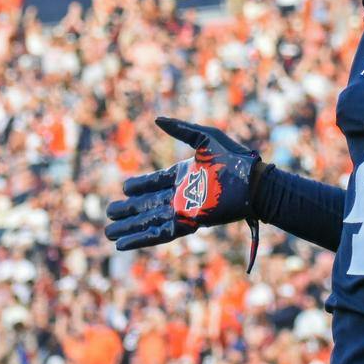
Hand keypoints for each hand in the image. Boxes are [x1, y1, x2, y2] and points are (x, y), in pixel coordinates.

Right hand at [105, 118, 264, 250]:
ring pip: (149, 221)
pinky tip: (124, 243)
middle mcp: (181, 194)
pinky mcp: (187, 222)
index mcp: (184, 175)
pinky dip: (141, 238)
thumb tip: (157, 119)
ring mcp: (183, 209)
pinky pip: (160, 233)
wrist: (254, 182)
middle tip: (109, 213)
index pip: (155, 182)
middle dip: (128, 210)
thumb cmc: (235, 159)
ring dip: (129, 228)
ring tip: (109, 234)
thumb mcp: (205, 138)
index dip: (139, 186)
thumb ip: (181, 129)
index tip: (123, 189)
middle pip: (147, 204)